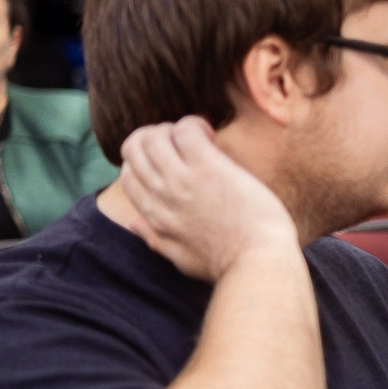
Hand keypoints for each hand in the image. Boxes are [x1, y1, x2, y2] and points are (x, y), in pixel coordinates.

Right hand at [116, 117, 299, 280]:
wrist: (259, 263)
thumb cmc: (228, 263)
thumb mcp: (181, 258)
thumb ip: (154, 239)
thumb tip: (133, 223)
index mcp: (154, 216)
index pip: (128, 175)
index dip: (145, 160)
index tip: (172, 161)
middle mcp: (162, 195)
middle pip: (135, 149)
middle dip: (156, 138)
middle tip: (185, 144)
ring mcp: (182, 181)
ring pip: (154, 136)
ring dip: (174, 129)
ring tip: (201, 140)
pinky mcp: (208, 168)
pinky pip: (185, 130)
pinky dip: (194, 124)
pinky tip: (211, 137)